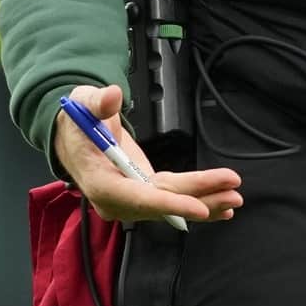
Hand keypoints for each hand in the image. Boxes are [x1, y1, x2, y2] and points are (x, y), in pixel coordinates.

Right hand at [54, 83, 242, 227]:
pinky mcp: (141, 195)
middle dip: (199, 198)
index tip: (197, 208)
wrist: (71, 137)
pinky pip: (171, 202)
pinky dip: (195, 203)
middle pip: (162, 202)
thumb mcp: (83, 104)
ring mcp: (129, 201)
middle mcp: (116, 200)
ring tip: (234, 200)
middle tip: (233, 193)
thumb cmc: (77, 121)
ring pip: (170, 205)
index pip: (138, 197)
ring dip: (204, 203)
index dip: (169, 204)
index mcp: (100, 182)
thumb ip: (99, 103)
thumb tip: (113, 95)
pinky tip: (220, 210)